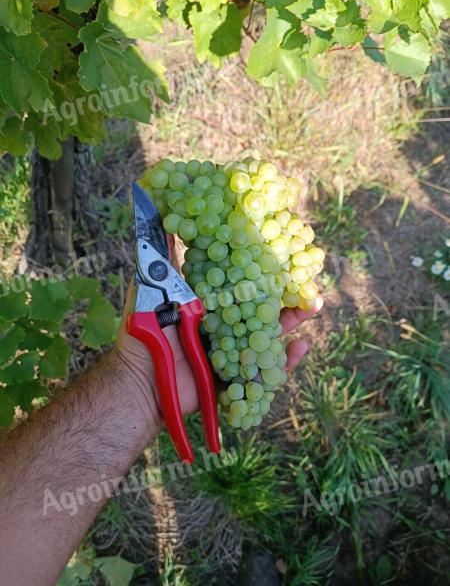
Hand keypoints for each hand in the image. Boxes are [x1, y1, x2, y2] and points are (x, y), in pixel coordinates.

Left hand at [114, 237, 322, 429]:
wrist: (140, 383)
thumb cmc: (142, 335)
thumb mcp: (150, 289)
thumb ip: (162, 261)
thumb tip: (165, 221)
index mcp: (207, 302)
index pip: (239, 282)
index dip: (259, 268)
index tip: (279, 251)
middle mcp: (222, 324)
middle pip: (260, 306)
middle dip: (285, 292)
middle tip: (307, 276)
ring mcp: (231, 351)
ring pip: (268, 334)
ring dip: (292, 320)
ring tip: (314, 303)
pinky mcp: (236, 376)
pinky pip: (265, 371)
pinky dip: (285, 362)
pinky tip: (301, 347)